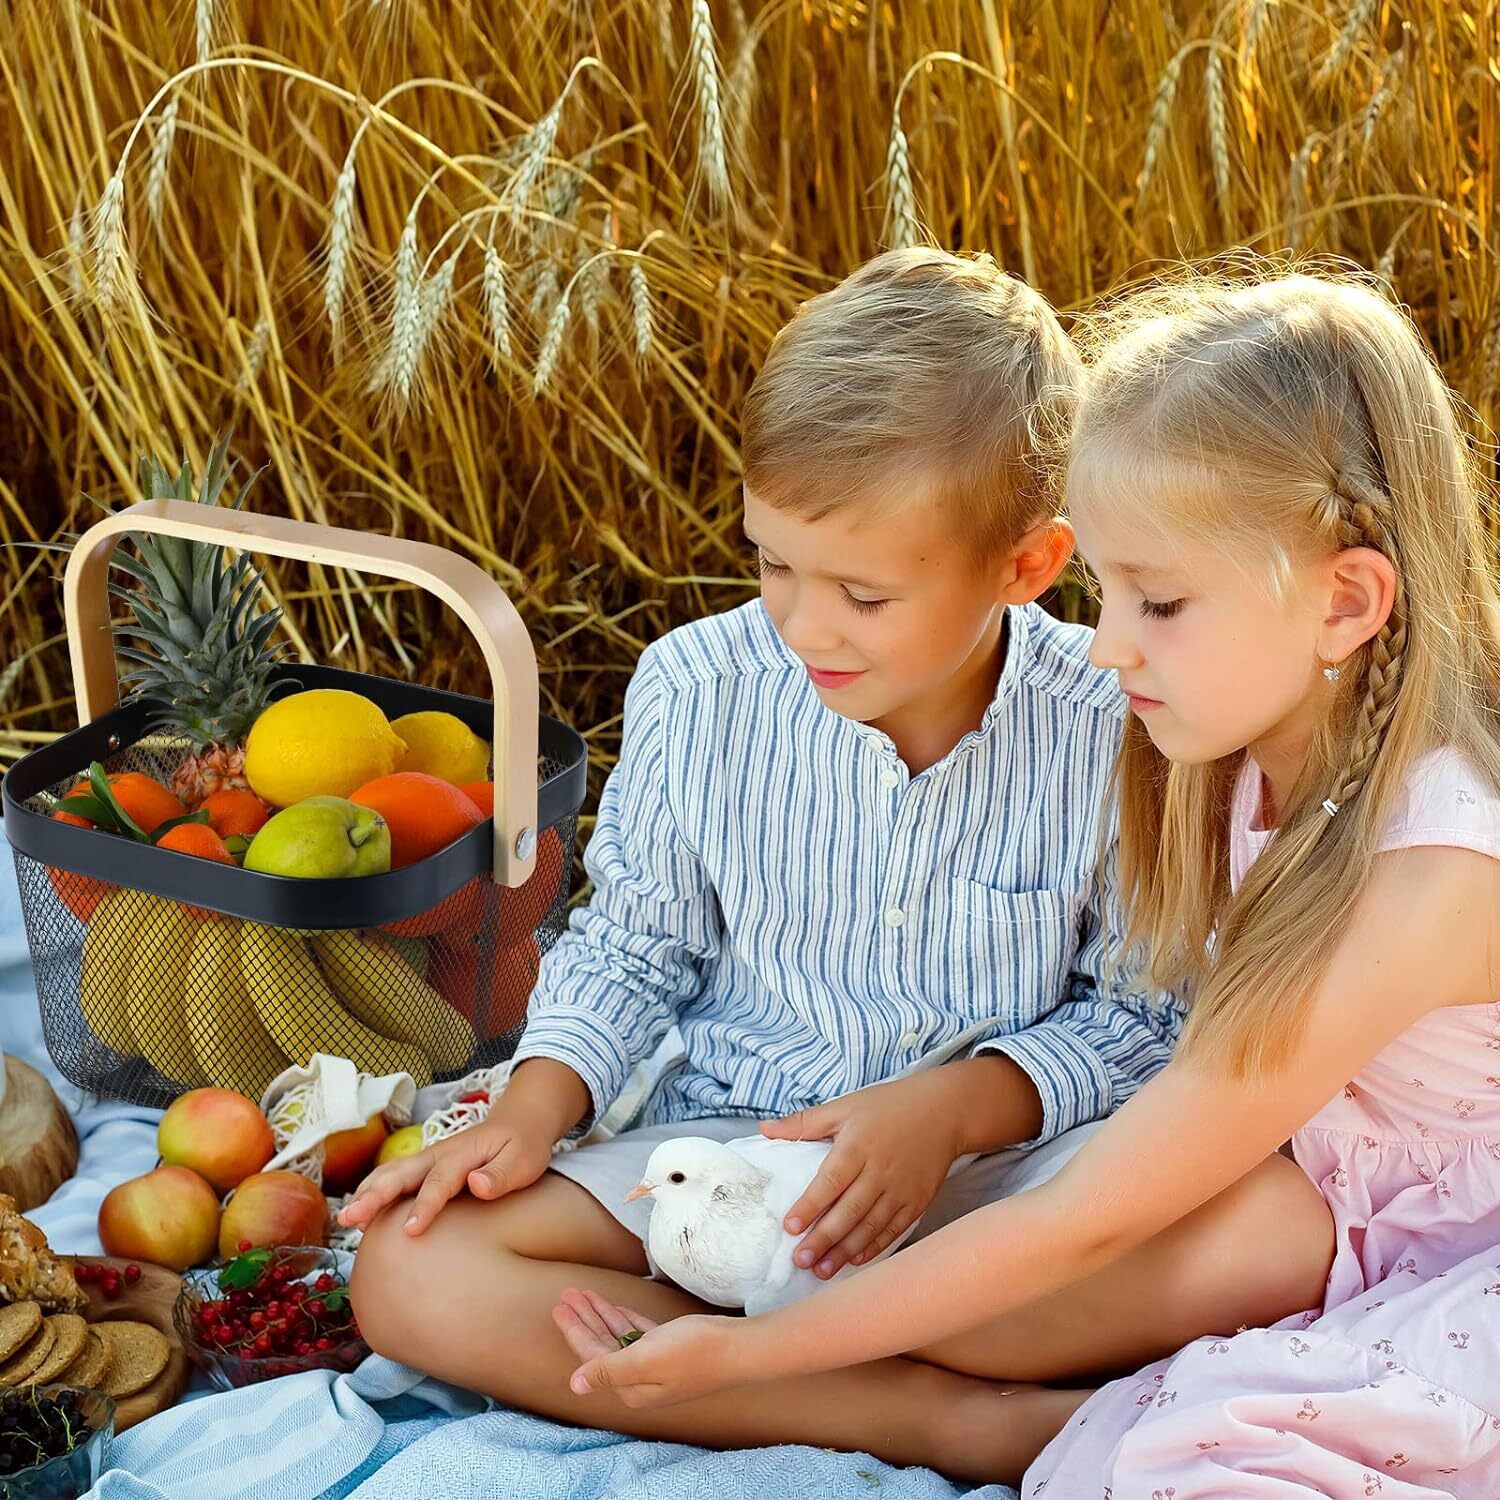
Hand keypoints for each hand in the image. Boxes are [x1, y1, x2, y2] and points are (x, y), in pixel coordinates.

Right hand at [336, 1100, 554, 1235]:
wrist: (519, 1123)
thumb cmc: (523, 1146)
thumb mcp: (524, 1160)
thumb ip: (500, 1175)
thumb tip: (476, 1186)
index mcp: (463, 1153)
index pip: (440, 1181)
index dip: (425, 1205)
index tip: (410, 1231)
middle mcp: (438, 1154)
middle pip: (401, 1173)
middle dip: (375, 1196)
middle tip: (350, 1218)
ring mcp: (428, 1159)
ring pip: (391, 1173)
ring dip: (367, 1193)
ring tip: (346, 1219)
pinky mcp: (424, 1168)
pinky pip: (394, 1178)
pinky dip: (374, 1193)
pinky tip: (362, 1219)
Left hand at [555, 1288, 739, 1407]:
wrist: (739, 1348)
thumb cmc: (695, 1352)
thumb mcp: (646, 1360)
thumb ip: (608, 1370)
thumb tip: (574, 1386)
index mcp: (630, 1386)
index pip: (592, 1355)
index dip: (574, 1329)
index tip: (558, 1306)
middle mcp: (640, 1380)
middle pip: (602, 1345)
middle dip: (583, 1319)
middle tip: (566, 1294)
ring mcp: (656, 1366)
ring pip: (618, 1337)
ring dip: (601, 1315)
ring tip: (584, 1294)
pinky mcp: (671, 1351)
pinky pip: (638, 1334)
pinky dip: (624, 1319)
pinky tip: (613, 1308)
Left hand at [759, 1070, 961, 1277]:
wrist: (945, 1111)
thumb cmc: (889, 1106)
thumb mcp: (845, 1106)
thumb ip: (804, 1123)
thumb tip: (764, 1130)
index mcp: (858, 1145)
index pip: (830, 1181)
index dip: (810, 1206)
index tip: (790, 1227)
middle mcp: (880, 1170)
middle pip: (848, 1211)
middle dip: (823, 1238)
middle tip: (800, 1260)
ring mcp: (901, 1189)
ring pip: (869, 1226)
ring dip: (845, 1250)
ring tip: (822, 1270)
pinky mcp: (917, 1201)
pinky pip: (893, 1230)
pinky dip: (874, 1247)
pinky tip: (855, 1260)